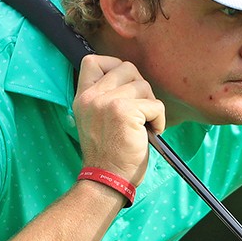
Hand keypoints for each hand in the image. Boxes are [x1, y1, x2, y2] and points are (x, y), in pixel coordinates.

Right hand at [73, 54, 164, 185]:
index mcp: (83, 97)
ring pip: (144, 85)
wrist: (107, 180)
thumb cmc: (108, 154)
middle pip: (126, 67)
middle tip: (139, 110)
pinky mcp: (126, 112)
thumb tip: (131, 78)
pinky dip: (159, 120)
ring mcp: (107, 102)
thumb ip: (104, 97)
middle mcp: (92, 97)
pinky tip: (150, 134)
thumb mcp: (94, 119)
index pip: (92, 61)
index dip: (113, 66)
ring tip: (143, 125)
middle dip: (140, 86)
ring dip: (150, 106)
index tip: (123, 86)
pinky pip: (155, 105)